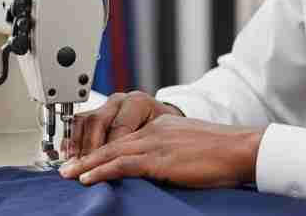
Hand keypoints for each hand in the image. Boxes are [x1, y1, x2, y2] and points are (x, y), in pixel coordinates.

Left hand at [59, 114, 264, 187]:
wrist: (240, 149)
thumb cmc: (222, 153)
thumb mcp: (189, 149)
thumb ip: (169, 155)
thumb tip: (156, 171)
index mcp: (161, 126)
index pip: (123, 137)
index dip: (101, 149)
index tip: (84, 160)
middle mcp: (155, 131)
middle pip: (112, 142)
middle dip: (86, 155)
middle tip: (65, 167)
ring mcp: (157, 143)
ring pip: (112, 152)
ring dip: (87, 164)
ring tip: (68, 175)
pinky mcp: (161, 159)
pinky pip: (124, 164)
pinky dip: (103, 171)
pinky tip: (88, 179)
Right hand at [62, 91, 182, 157]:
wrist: (163, 121)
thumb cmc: (164, 131)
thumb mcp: (162, 137)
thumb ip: (147, 147)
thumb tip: (132, 169)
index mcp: (138, 103)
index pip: (119, 126)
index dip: (110, 150)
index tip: (105, 169)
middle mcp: (119, 101)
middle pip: (97, 121)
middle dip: (89, 148)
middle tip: (83, 169)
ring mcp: (105, 106)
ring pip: (84, 121)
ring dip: (76, 145)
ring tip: (73, 164)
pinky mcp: (95, 112)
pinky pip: (77, 123)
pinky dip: (71, 140)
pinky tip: (68, 155)